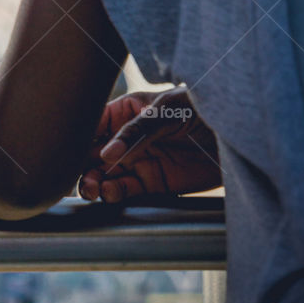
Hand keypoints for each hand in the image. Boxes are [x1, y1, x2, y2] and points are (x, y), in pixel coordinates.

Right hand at [78, 88, 220, 202]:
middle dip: (81, 165)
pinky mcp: (154, 183)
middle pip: (93, 153)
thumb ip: (137, 131)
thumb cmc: (202, 108)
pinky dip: (114, 194)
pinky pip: (127, 190)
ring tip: (93, 190)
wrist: (237, 135)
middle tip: (81, 177)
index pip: (93, 124)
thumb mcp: (167, 110)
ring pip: (106, 175)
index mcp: (127, 111)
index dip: (77, 137)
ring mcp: (140, 160)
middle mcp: (129, 138)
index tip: (66, 150)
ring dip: (94, 183)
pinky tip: (109, 194)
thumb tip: (107, 154)